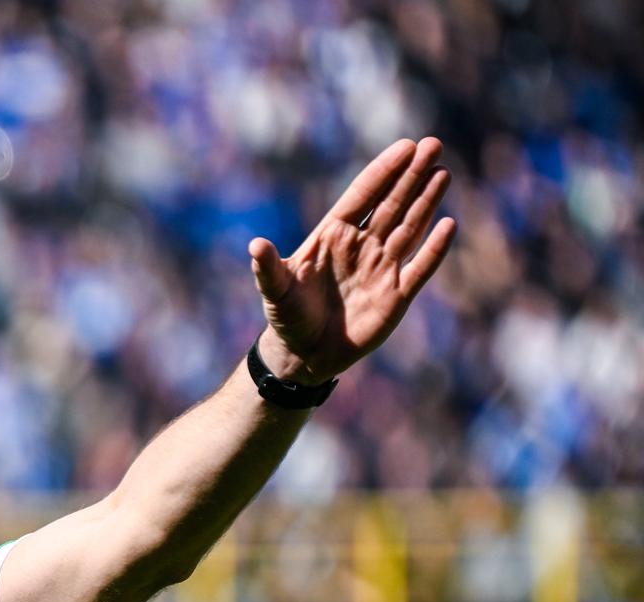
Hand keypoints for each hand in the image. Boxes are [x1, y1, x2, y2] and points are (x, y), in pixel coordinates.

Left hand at [249, 137, 457, 384]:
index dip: (384, 171)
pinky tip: (448, 225)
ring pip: (409, 228)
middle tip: (432, 145)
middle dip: (411, 176)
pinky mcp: (396, 295)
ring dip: (426, 202)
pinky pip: (420, 268)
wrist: (304, 354)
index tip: (406, 146)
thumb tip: (255, 245)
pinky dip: (434, 249)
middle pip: (391, 204)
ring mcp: (381, 267)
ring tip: (443, 173)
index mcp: (333, 236)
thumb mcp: (275, 291)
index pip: (362, 195)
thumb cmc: (288, 316)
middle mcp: (361, 245)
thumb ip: (267, 268)